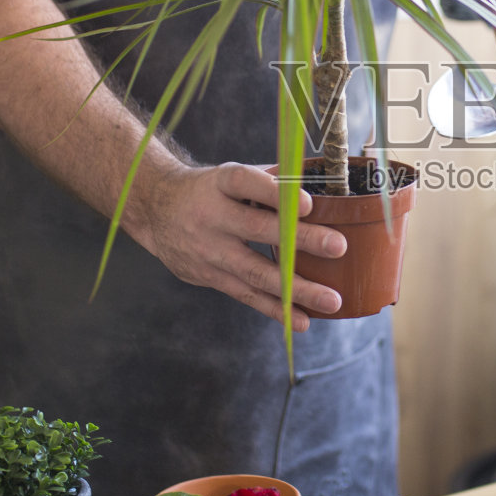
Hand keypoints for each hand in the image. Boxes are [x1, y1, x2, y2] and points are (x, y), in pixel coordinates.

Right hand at [143, 161, 345, 330]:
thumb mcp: (231, 174)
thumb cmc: (211, 189)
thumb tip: (322, 181)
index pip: (245, 182)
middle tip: (338, 246)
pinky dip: (276, 309)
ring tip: (330, 300)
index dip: (274, 193)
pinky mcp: (209, 277)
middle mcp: (211, 216)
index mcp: (219, 182)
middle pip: (258, 229)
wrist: (157, 209)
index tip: (307, 203)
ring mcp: (209, 250)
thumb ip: (272, 178)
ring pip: (255, 271)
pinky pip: (246, 295)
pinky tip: (302, 321)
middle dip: (300, 240)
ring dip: (296, 289)